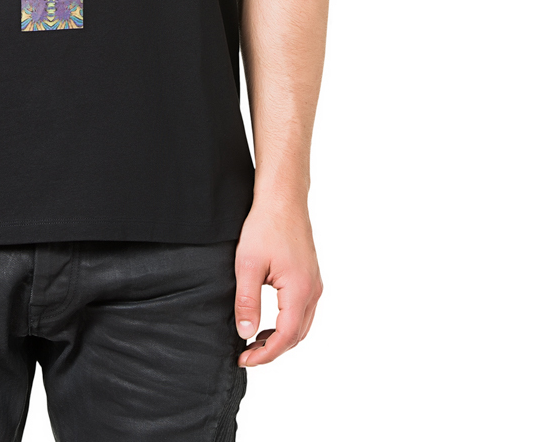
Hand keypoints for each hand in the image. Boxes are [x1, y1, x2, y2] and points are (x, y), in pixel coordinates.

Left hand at [234, 199, 322, 366]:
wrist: (282, 198)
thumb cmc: (265, 226)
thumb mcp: (248, 265)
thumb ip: (247, 302)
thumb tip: (246, 334)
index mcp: (299, 290)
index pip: (285, 337)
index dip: (265, 354)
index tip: (244, 359)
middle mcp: (313, 290)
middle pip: (297, 336)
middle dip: (273, 350)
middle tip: (247, 354)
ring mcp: (314, 283)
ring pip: (302, 324)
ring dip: (281, 337)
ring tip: (254, 341)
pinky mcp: (310, 276)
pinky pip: (303, 310)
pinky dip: (287, 322)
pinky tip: (268, 320)